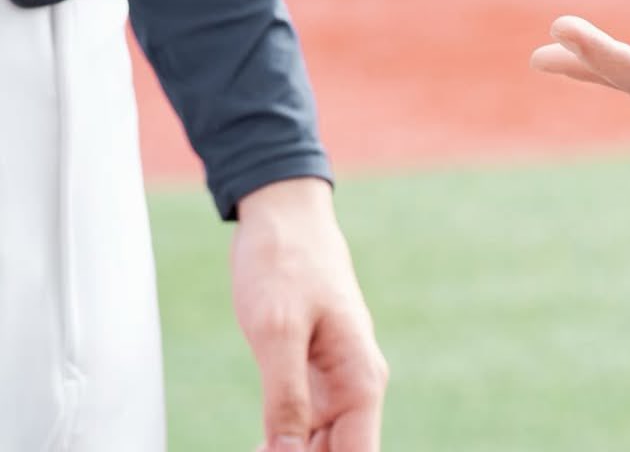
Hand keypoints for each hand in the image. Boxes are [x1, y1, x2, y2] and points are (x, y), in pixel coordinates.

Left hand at [232, 178, 386, 451]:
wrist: (283, 216)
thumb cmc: (285, 262)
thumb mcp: (277, 330)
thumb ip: (286, 400)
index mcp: (360, 379)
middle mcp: (355, 387)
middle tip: (258, 449)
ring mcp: (334, 383)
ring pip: (320, 448)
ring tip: (254, 449)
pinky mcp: (311, 376)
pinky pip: (303, 429)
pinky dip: (282, 447)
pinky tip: (258, 449)